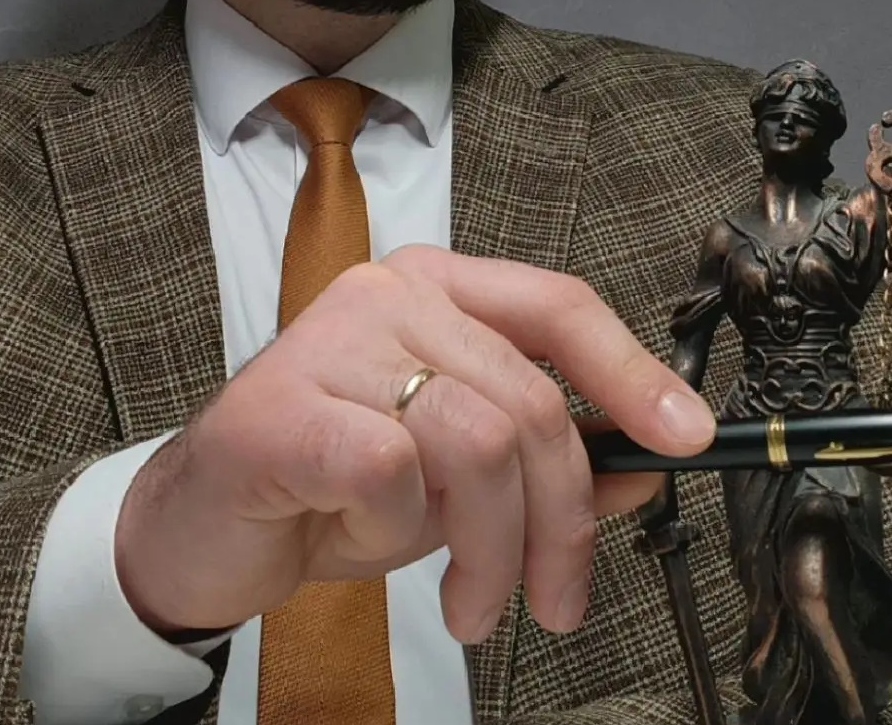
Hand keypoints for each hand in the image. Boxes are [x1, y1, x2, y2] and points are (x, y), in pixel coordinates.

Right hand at [114, 244, 715, 643]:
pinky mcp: (284, 406)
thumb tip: (644, 464)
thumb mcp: (461, 477)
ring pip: (478, 439)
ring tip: (474, 602)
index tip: (688, 437)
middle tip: (554, 595)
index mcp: (437, 289)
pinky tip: (371, 545)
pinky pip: (393, 472)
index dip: (632, 371)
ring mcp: (332, 339)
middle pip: (530, 399)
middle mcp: (389, 294)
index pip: (558, 306)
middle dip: (562, 519)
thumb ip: (546, 456)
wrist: (204, 527)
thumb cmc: (334, 486)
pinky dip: (401, 533)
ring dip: (492, 547)